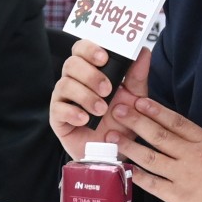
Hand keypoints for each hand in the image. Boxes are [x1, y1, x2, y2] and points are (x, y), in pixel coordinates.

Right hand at [48, 39, 152, 158]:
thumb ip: (138, 76)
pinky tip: (85, 119)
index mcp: (91, 70)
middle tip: (107, 89)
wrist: (114, 152)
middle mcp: (74, 81)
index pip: (81, 49)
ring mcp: (63, 99)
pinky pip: (58, 108)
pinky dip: (73, 112)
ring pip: (64, 85)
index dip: (90, 49)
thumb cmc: (121, 121)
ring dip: (85, 95)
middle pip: (71, 64)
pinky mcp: (58, 118)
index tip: (104, 58)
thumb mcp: (135, 99)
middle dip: (90, 74)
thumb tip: (144, 51)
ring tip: (101, 110)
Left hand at [108, 94, 201, 201]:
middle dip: (136, 121)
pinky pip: (153, 185)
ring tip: (114, 138)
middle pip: (158, 134)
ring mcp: (182, 176)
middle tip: (119, 112)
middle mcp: (191, 157)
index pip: (176, 122)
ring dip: (130, 146)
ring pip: (150, 157)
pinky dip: (138, 177)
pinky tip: (126, 170)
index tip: (141, 102)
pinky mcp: (178, 197)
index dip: (156, 110)